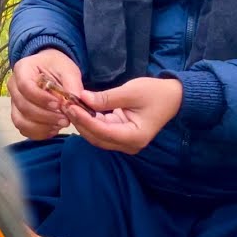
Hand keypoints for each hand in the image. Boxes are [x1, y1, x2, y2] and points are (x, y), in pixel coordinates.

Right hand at [6, 48, 82, 139]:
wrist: (51, 72)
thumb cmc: (57, 68)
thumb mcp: (67, 69)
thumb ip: (72, 84)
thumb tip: (75, 101)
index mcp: (22, 69)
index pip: (25, 86)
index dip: (41, 98)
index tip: (59, 104)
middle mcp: (13, 86)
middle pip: (23, 106)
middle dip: (46, 116)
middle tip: (65, 119)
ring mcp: (14, 102)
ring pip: (21, 121)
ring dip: (42, 127)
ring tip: (60, 124)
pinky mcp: (19, 115)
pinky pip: (24, 129)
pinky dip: (39, 133)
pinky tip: (54, 128)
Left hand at [66, 76, 182, 153]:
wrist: (173, 97)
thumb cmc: (155, 93)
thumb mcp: (131, 92)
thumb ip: (106, 98)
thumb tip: (83, 97)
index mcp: (135, 136)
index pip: (103, 131)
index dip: (84, 119)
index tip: (70, 105)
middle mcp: (129, 144)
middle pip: (96, 137)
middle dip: (79, 122)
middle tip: (64, 104)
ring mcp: (125, 141)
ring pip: (96, 136)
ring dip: (82, 122)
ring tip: (68, 105)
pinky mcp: (120, 135)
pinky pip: (101, 131)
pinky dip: (89, 120)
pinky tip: (79, 108)